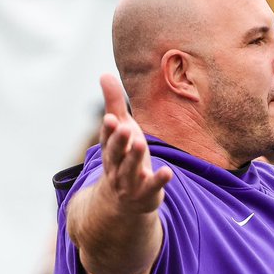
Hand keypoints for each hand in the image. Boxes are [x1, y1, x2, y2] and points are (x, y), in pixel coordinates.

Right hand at [97, 74, 171, 214]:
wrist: (124, 200)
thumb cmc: (125, 156)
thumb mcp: (122, 130)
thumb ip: (114, 104)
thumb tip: (104, 73)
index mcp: (111, 149)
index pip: (108, 137)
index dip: (109, 129)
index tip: (111, 118)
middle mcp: (116, 166)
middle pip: (116, 153)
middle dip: (119, 141)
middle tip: (125, 127)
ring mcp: (130, 182)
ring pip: (130, 170)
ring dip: (135, 158)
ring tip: (141, 143)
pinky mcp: (146, 193)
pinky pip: (152, 187)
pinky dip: (159, 180)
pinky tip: (168, 172)